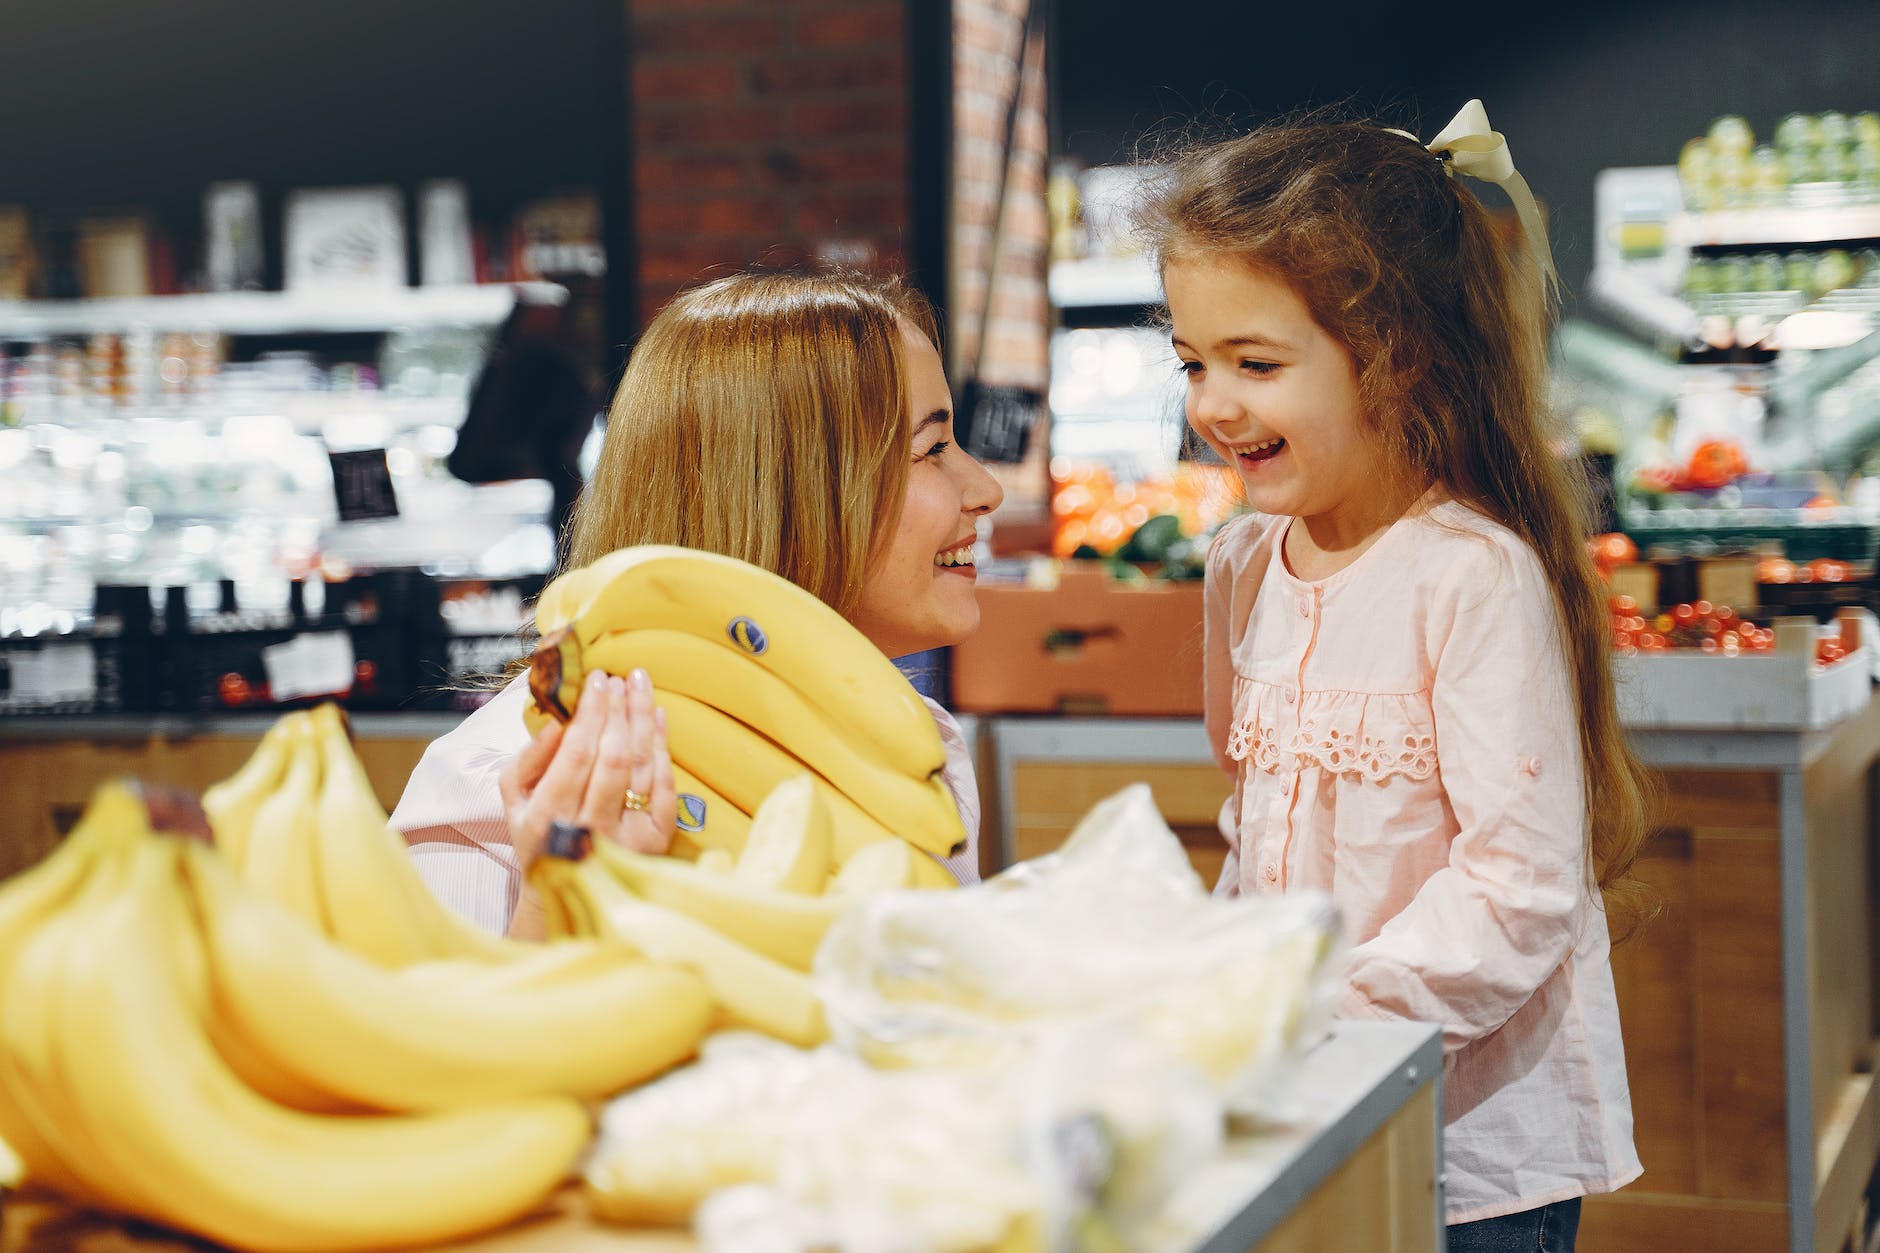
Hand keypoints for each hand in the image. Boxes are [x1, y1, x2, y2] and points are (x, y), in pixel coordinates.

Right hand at [499, 667, 676, 876]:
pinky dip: (663, 749)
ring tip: (639, 685)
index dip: (590, 714)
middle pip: (614, 757)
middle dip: (618, 711)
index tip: (596, 680)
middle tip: (620, 677)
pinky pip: (664, 788)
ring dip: (642, 720)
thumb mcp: (515, 799)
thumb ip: (528, 760)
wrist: (565, 888)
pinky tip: (658, 718)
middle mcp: (590, 828)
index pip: (576, 754)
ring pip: (641, 768)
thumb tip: (556, 723)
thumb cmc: (537, 831)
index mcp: (549, 816)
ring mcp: (626, 837)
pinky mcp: (654, 841)